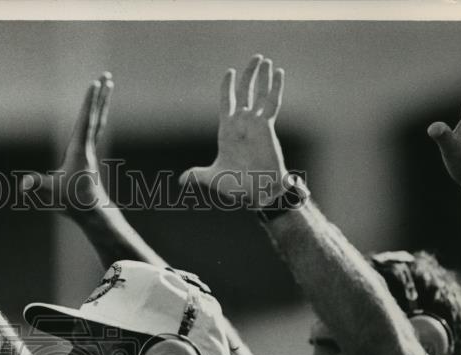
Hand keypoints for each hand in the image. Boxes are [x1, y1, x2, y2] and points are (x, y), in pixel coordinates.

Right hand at [22, 73, 112, 212]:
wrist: (93, 213)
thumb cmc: (73, 202)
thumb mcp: (52, 192)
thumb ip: (36, 185)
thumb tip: (23, 185)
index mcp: (79, 150)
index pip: (85, 120)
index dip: (89, 102)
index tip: (95, 84)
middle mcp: (87, 147)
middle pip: (95, 115)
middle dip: (100, 96)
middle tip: (106, 76)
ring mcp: (90, 151)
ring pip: (98, 120)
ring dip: (102, 102)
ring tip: (107, 86)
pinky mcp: (89, 157)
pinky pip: (94, 130)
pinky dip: (96, 116)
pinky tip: (97, 112)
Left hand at [179, 55, 287, 205]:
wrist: (256, 191)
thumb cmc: (236, 186)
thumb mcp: (212, 177)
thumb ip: (197, 175)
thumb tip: (181, 180)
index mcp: (227, 130)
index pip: (227, 101)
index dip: (228, 87)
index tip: (229, 72)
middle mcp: (242, 123)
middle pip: (245, 91)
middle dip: (249, 75)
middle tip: (255, 57)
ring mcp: (256, 123)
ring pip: (260, 93)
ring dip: (262, 76)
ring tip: (266, 59)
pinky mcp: (267, 126)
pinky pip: (272, 102)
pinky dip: (275, 87)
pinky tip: (279, 73)